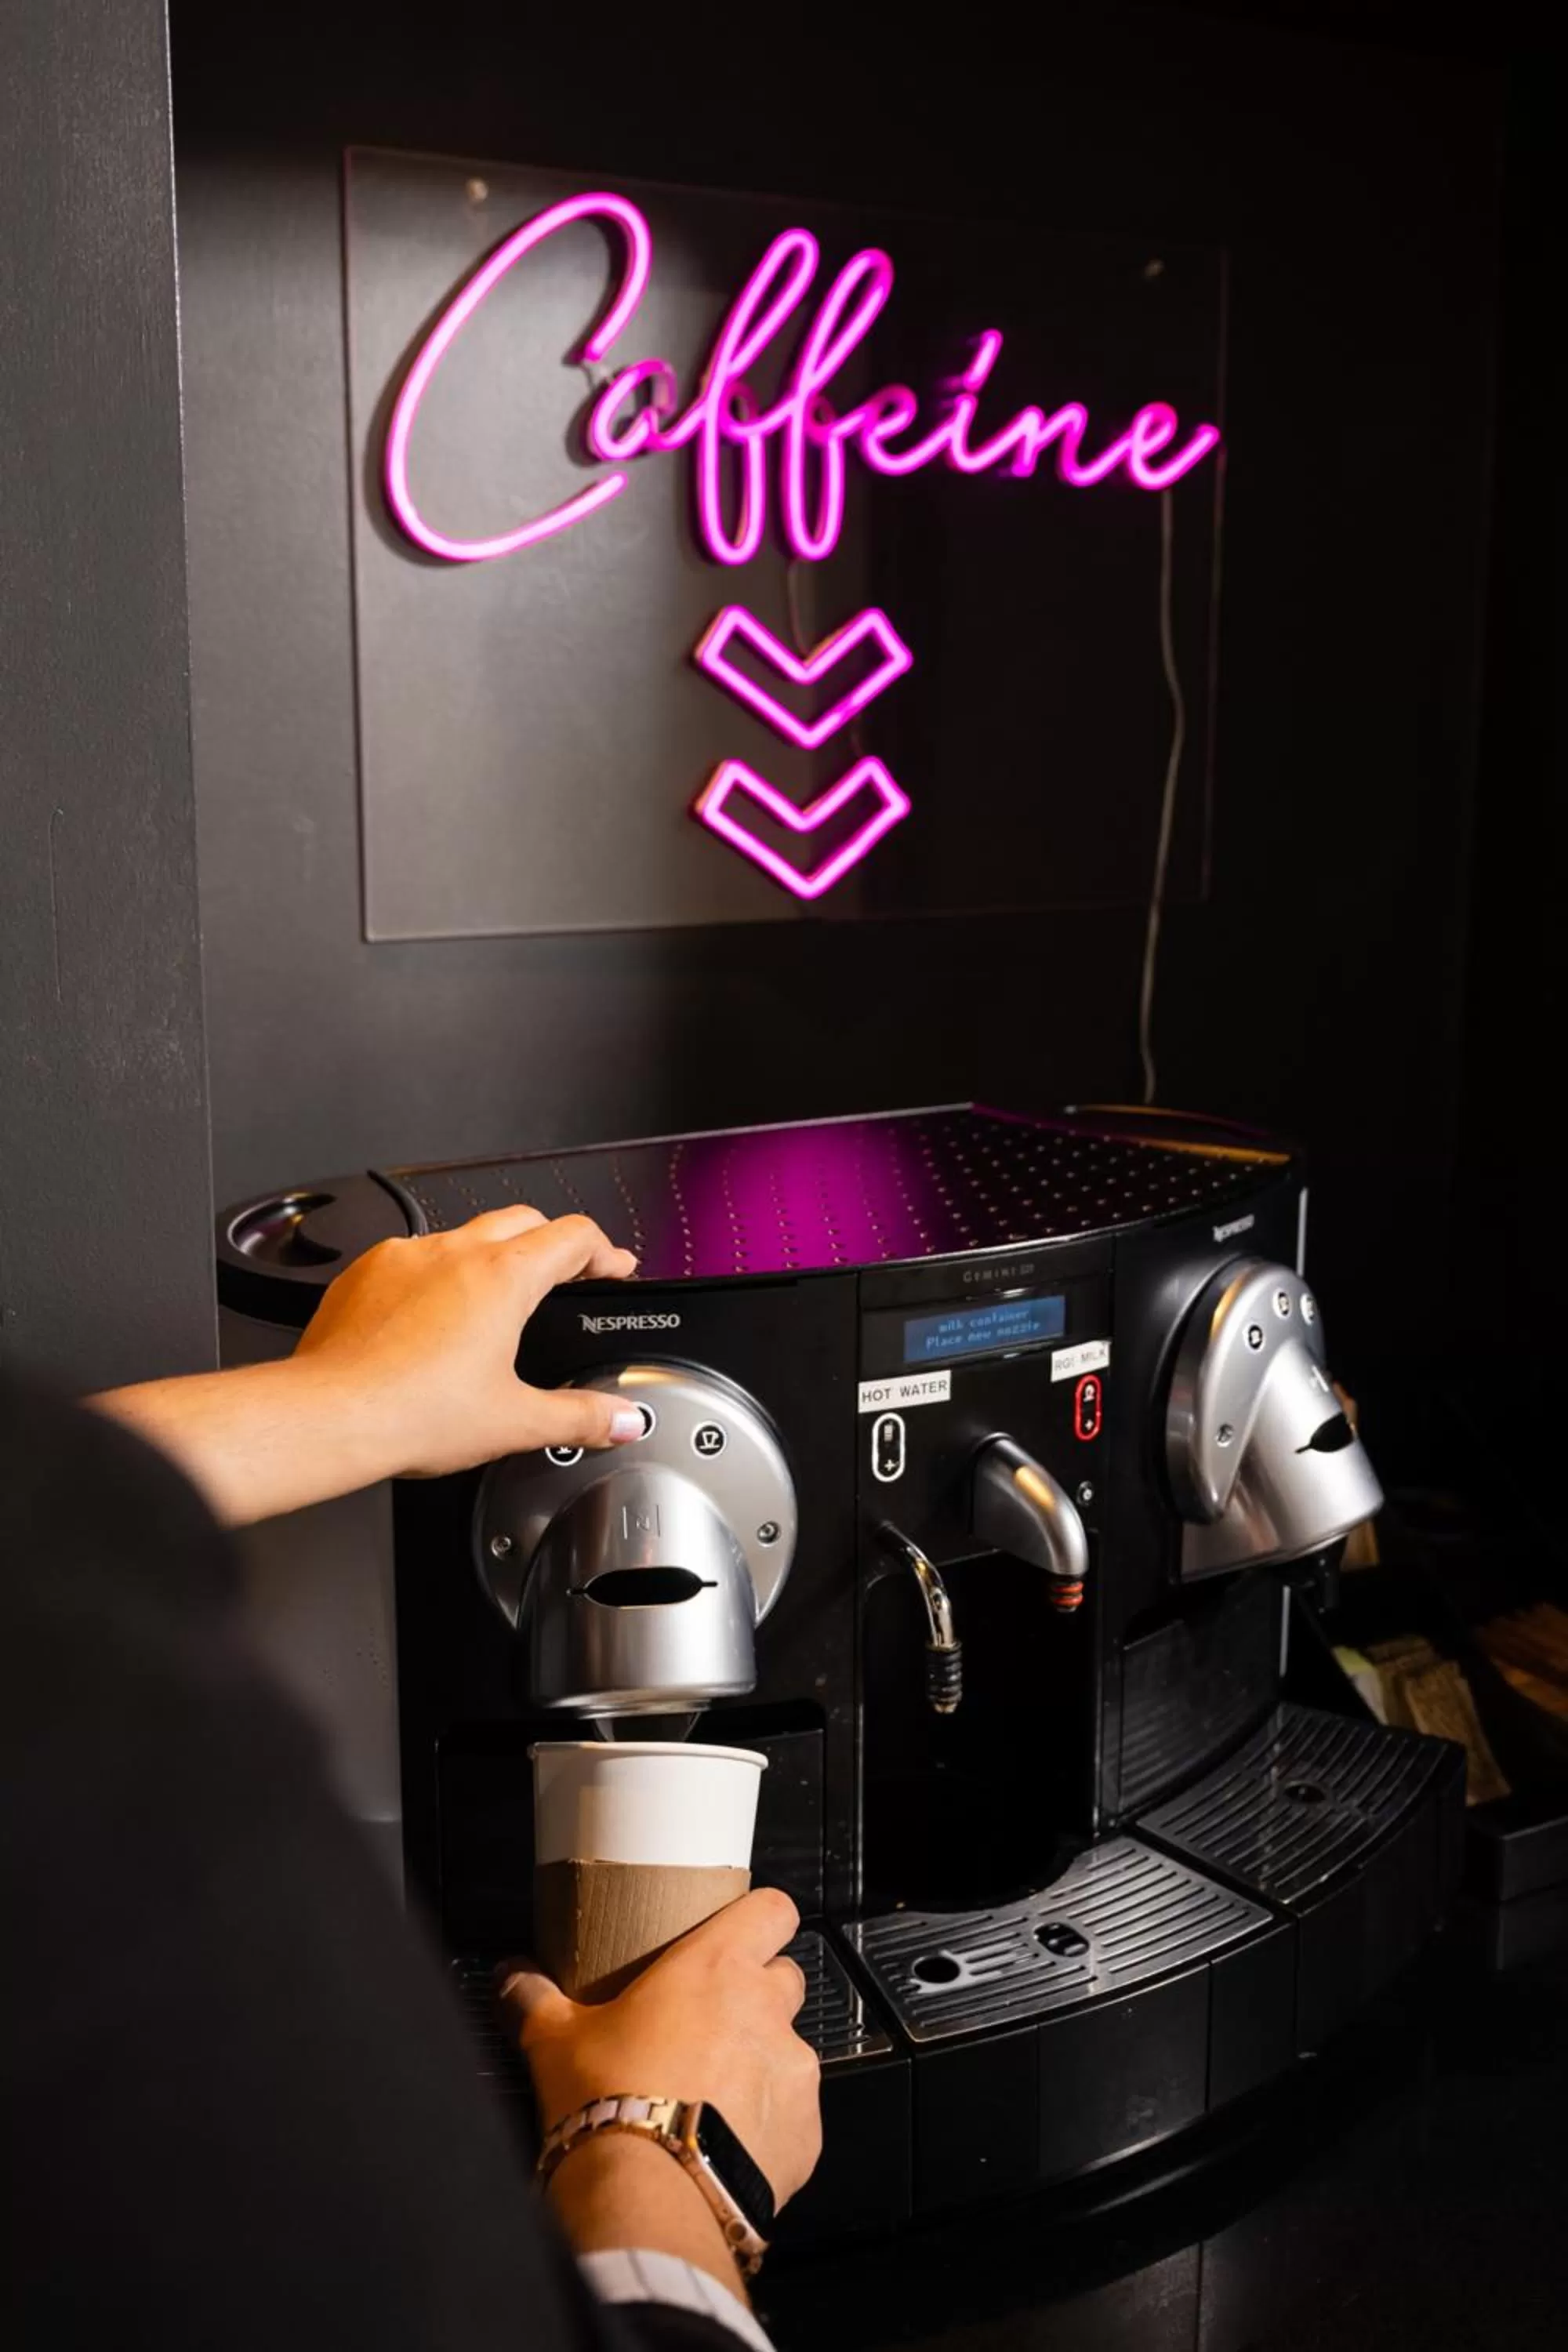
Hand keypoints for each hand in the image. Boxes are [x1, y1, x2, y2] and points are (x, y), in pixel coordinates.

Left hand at [292, 1205, 641, 1477]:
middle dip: (553, 1243)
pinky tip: (430, 1317)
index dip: (605, 1251)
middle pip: (524, 1220)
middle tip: (566, 1277)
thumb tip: (620, 1421)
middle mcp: (454, 1252)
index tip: (614, 1268)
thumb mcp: (516, 1422)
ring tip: (496, 1299)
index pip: (574, 1236)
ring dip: (491, 1256)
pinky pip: (412, 1257)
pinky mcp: (365, 1273)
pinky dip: (434, 1275)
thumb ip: (579, 1417)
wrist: (329, 1415)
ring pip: (464, 1235)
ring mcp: (405, 1257)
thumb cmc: (411, 1412)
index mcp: (503, 1278)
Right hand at [501, 1890, 821, 2277]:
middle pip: (784, 1978)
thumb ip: (536, 1999)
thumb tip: (512, 1978)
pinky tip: (725, 2144)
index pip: (772, 1910)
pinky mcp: (807, 2135)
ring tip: (711, 2097)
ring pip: (790, 2049)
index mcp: (717, 1967)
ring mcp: (794, 2073)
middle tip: (708, 2024)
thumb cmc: (608, 2101)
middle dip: (756, 1996)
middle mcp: (766, 2010)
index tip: (739, 1935)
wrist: (647, 2196)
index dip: (759, 1920)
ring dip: (760, 2063)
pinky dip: (770, 2124)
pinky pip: (795, 2116)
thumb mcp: (557, 2041)